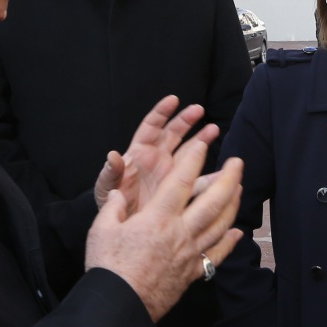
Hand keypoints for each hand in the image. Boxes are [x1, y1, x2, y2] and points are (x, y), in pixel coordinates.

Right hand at [86, 127, 243, 321]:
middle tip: (238, 162)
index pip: (181, 181)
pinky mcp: (192, 272)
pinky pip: (216, 255)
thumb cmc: (108, 267)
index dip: (194, 159)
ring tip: (239, 189)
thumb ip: (113, 207)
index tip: (203, 144)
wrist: (120, 306)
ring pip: (220, 224)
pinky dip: (229, 242)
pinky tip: (236, 233)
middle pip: (213, 200)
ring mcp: (189, 253)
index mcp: (157, 217)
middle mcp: (180, 232)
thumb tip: (118, 194)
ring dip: (233, 204)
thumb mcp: (101, 229)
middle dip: (229, 178)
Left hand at [94, 96, 217, 209]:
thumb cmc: (112, 203)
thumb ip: (110, 172)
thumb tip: (113, 156)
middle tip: (199, 110)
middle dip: (186, 119)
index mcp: (139, 153)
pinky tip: (220, 170)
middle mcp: (157, 158)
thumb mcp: (106, 188)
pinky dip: (208, 173)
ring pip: (188, 150)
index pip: (151, 126)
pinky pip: (196, 177)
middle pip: (173, 133)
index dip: (161, 112)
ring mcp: (170, 172)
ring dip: (200, 139)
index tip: (173, 100)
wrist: (123, 226)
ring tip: (213, 130)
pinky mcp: (179, 187)